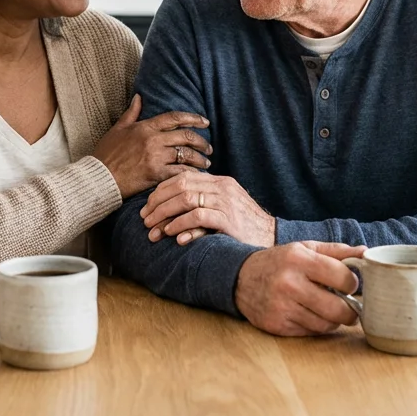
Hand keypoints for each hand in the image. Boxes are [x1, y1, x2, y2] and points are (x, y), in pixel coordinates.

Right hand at [93, 95, 211, 197]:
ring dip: (199, 159)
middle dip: (201, 141)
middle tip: (209, 147)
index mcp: (145, 127)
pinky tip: (197, 176)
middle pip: (185, 136)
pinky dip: (191, 174)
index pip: (174, 117)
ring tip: (206, 163)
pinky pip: (179, 172)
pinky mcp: (155, 174)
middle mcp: (153, 140)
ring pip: (186, 155)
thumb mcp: (117, 129)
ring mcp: (155, 157)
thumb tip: (139, 97)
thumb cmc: (106, 154)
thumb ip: (131, 113)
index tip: (205, 122)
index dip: (193, 118)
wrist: (99, 177)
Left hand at [140, 171, 275, 247]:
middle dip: (158, 203)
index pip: (183, 177)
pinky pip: (198, 217)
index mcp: (220, 181)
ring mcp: (226, 202)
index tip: (148, 205)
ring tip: (152, 229)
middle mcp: (222, 187)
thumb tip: (172, 212)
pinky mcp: (229, 219)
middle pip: (180, 186)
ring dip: (165, 215)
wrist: (272, 238)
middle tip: (144, 219)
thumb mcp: (223, 209)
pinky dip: (181, 225)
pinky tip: (171, 235)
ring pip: (186, 199)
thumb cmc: (245, 226)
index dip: (161, 190)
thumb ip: (203, 205)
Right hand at [235, 241, 364, 335]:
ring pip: (326, 325)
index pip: (343, 278)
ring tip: (330, 310)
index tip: (349, 284)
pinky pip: (310, 332)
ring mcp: (282, 307)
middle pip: (337, 309)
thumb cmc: (281, 261)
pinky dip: (316, 326)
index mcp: (299, 259)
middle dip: (351, 311)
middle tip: (351, 308)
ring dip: (333, 320)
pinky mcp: (277, 325)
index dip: (352, 283)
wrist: (241, 278)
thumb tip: (367, 253)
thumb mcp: (305, 248)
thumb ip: (337, 251)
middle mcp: (289, 283)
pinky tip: (310, 315)